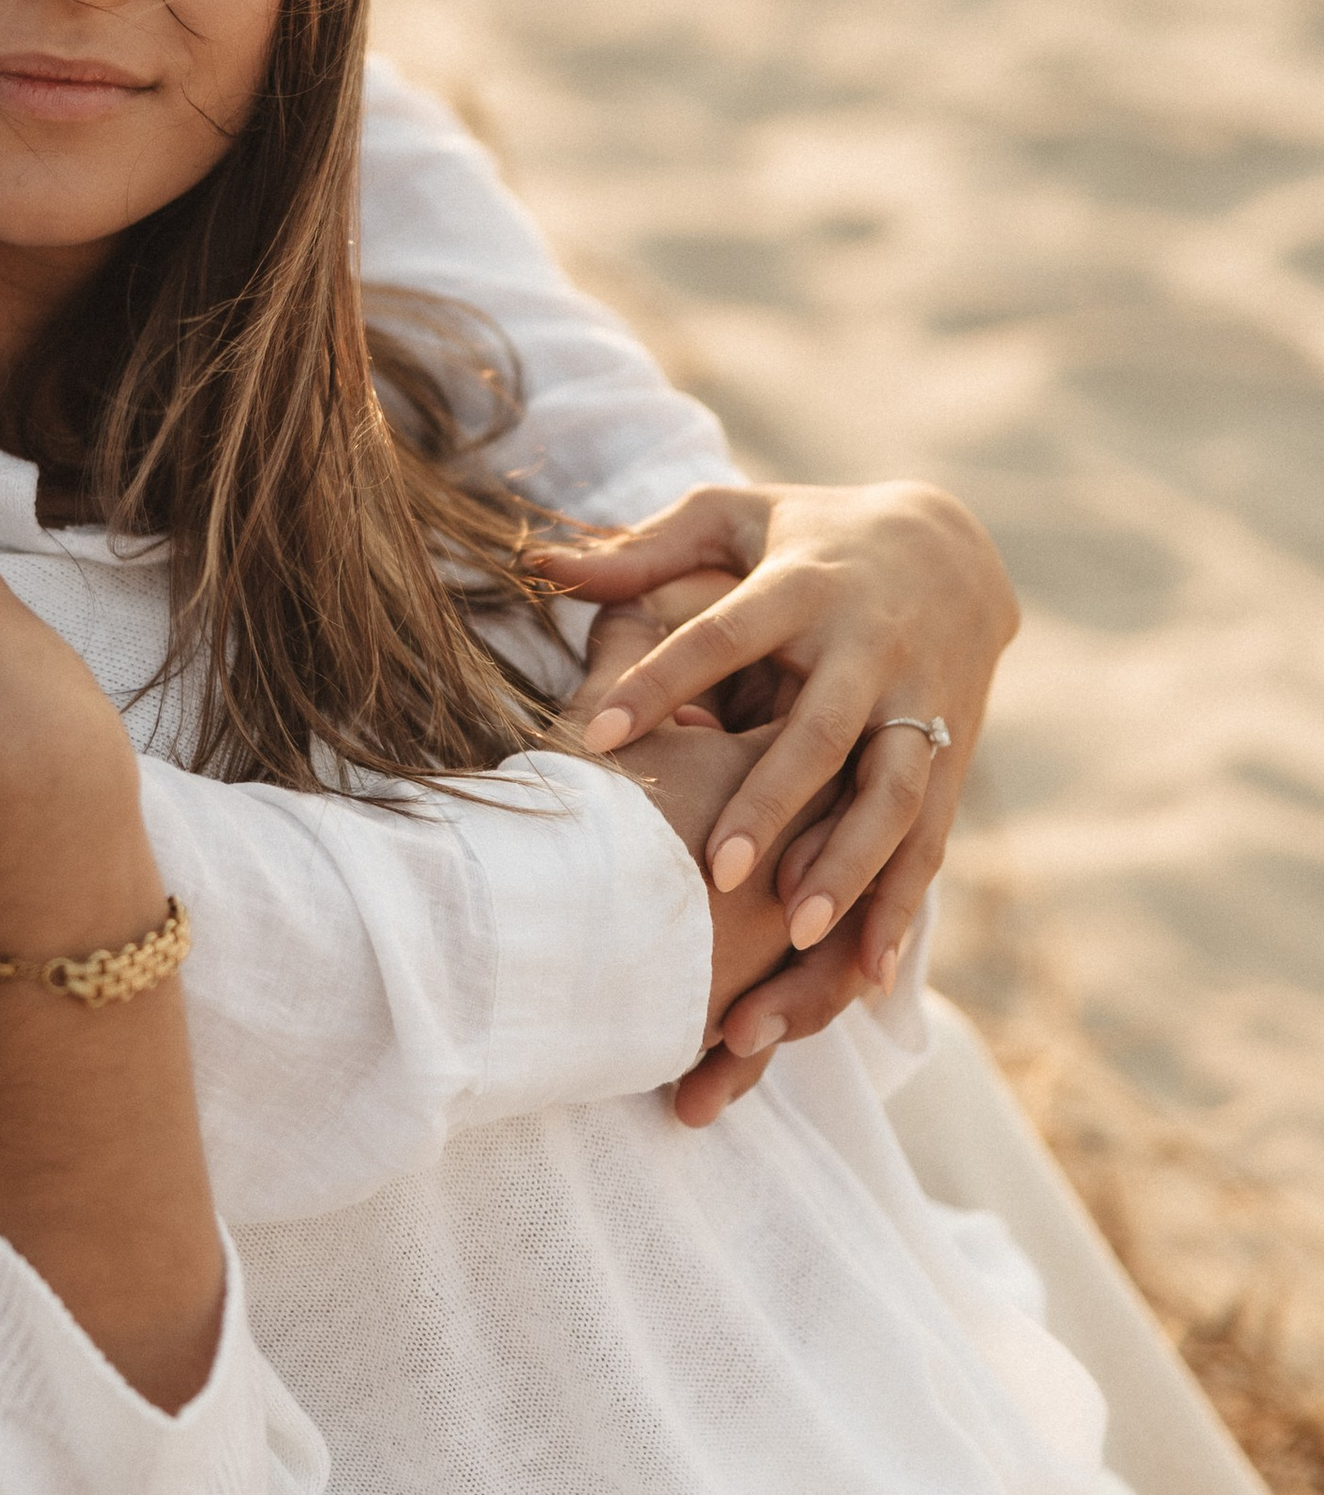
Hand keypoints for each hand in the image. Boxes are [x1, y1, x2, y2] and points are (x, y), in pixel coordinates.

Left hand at [541, 482, 1014, 1045]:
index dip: (658, 681)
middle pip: (820, 732)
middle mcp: (868, 649)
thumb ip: (642, 551)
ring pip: (891, 796)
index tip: (590, 735)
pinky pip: (931, 838)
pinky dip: (901, 905)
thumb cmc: (807, 533)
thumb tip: (539, 564)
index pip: (720, 635)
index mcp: (802, 587)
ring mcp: (918, 706)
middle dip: (773, 802)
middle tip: (713, 873)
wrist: (954, 552)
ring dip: (850, 866)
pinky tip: (868, 975)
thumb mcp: (730, 519)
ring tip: (795, 933)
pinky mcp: (950, 755)